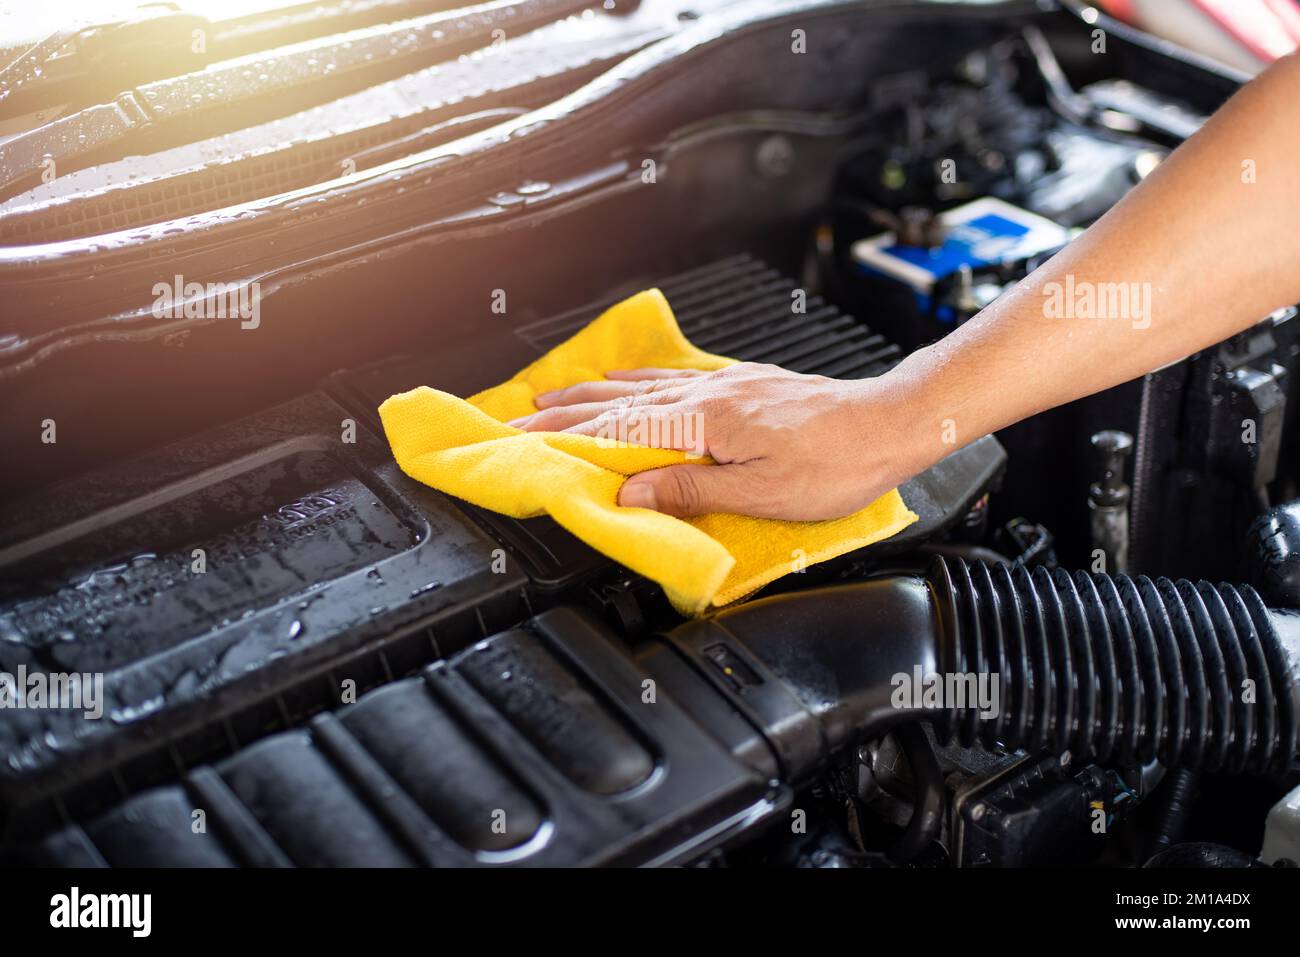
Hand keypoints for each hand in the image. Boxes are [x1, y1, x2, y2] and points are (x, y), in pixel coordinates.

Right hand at [509, 362, 926, 519]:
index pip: (618, 431)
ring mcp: (723, 387)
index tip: (523, 440)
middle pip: (619, 404)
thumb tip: (630, 492)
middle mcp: (706, 396)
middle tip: (518, 418)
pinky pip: (672, 380)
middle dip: (564, 412)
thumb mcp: (760, 492)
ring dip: (592, 393)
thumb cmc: (834, 464)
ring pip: (641, 387)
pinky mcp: (741, 386)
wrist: (887, 423)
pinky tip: (628, 381)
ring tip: (553, 393)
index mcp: (704, 422)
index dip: (566, 438)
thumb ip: (690, 489)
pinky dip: (637, 381)